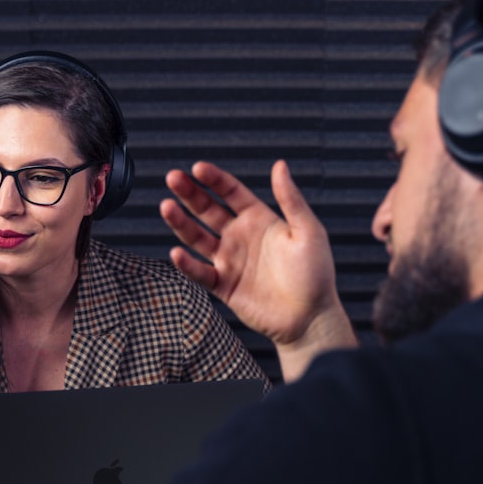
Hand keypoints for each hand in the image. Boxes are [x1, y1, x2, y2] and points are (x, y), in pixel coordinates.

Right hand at [160, 160, 355, 379]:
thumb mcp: (308, 231)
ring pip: (197, 238)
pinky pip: (200, 272)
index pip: (231, 193)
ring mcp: (230, 261)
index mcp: (259, 220)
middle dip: (189, 194)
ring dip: (181, 223)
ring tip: (167, 207)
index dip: (214, 179)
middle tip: (173, 178)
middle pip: (207, 210)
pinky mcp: (224, 286)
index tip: (198, 168)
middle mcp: (240, 237)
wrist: (310, 318)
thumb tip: (280, 165)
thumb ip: (291, 199)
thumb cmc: (315, 275)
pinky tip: (177, 252)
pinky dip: (187, 264)